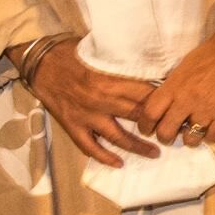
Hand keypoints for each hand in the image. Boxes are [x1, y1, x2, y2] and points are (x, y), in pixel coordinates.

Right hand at [15, 40, 161, 168]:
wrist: (39, 60)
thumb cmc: (70, 51)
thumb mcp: (99, 51)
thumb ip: (120, 63)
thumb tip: (146, 66)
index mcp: (110, 79)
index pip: (145, 93)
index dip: (162, 101)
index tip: (175, 106)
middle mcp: (101, 100)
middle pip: (137, 115)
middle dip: (156, 125)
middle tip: (172, 131)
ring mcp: (86, 116)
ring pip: (118, 136)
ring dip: (138, 146)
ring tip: (155, 153)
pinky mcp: (72, 125)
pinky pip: (90, 146)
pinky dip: (104, 157)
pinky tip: (118, 163)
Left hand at [138, 16, 214, 145]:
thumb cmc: (212, 51)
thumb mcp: (184, 65)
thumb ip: (173, 86)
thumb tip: (164, 104)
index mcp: (175, 85)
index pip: (150, 113)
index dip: (145, 125)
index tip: (148, 128)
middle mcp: (188, 100)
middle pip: (166, 132)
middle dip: (165, 137)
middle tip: (169, 134)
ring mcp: (208, 109)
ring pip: (190, 139)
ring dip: (189, 138)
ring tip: (193, 131)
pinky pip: (213, 138)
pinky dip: (210, 137)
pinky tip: (210, 129)